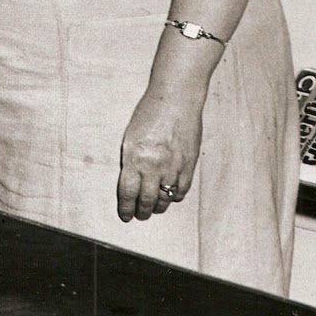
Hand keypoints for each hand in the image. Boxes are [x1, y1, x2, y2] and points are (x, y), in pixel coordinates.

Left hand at [116, 76, 206, 222]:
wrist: (176, 99)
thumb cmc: (150, 113)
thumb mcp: (131, 137)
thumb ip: (131, 161)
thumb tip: (131, 183)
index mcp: (135, 157)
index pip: (128, 192)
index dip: (126, 208)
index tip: (125, 215)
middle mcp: (154, 165)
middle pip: (147, 200)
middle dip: (142, 212)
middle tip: (140, 215)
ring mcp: (173, 167)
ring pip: (165, 199)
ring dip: (158, 207)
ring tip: (154, 209)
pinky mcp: (189, 165)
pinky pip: (181, 190)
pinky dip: (174, 196)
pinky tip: (170, 196)